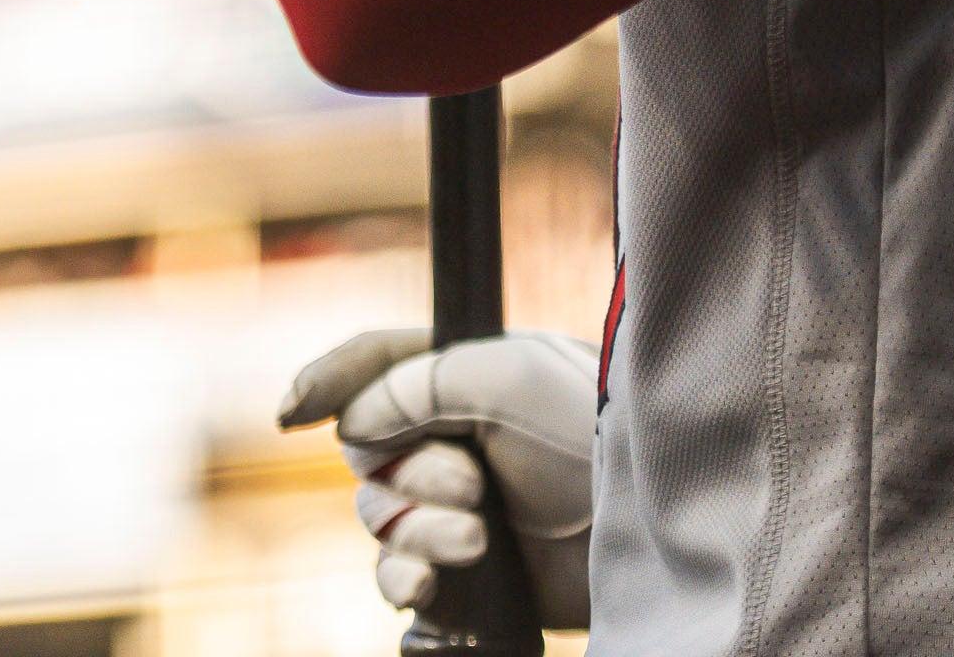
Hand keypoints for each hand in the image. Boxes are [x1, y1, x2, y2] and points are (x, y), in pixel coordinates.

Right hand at [277, 326, 595, 629]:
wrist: (660, 524)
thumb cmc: (595, 431)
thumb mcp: (507, 376)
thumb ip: (416, 382)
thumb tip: (352, 423)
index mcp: (464, 376)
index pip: (374, 365)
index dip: (328, 381)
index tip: (293, 412)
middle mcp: (455, 438)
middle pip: (368, 455)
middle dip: (410, 475)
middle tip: (473, 488)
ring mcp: (461, 508)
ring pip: (381, 521)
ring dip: (417, 532)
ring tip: (475, 541)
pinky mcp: (472, 576)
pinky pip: (402, 580)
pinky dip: (406, 583)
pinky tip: (430, 587)